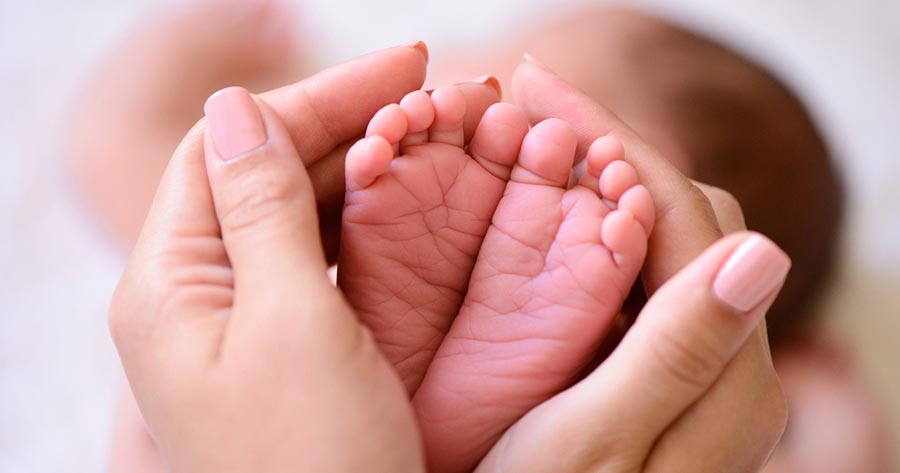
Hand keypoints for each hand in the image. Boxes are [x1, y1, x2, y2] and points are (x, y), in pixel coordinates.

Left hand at [109, 67, 429, 471]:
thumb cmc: (315, 466)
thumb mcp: (291, 326)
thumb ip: (260, 211)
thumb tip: (233, 108)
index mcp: (169, 284)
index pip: (229, 147)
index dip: (314, 96)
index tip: (402, 67)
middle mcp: (192, 296)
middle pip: (260, 172)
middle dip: (343, 121)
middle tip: (430, 89)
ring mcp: (236, 323)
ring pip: (290, 212)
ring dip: (355, 165)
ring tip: (429, 132)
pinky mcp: (280, 347)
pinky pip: (312, 259)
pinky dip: (358, 220)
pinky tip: (404, 200)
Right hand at [477, 56, 789, 471]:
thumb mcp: (597, 445)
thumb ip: (681, 351)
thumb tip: (766, 248)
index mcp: (726, 375)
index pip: (682, 214)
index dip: (610, 139)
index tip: (535, 85)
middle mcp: (729, 363)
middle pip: (684, 215)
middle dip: (607, 148)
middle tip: (524, 111)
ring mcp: (697, 366)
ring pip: (663, 240)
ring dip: (600, 183)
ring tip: (530, 145)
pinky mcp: (662, 372)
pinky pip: (643, 279)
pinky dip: (596, 232)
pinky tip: (547, 216)